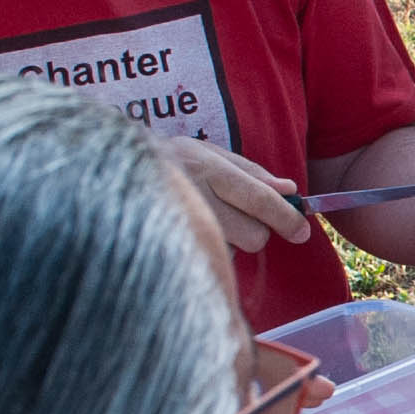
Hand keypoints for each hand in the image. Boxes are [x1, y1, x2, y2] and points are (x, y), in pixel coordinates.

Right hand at [156, 135, 313, 252]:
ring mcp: (179, 224)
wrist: (113, 172)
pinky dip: (209, 249)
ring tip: (205, 218)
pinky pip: (209, 259)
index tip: (302, 231)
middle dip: (255, 231)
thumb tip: (290, 191)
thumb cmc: (171, 162)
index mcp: (207, 168)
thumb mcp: (210, 154)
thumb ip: (252, 172)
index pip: (259, 199)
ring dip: (228, 241)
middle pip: (252, 235)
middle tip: (237, 218)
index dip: (286, 218)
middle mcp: (193, 195)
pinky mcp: (168, 250)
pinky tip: (192, 230)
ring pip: (231, 251)